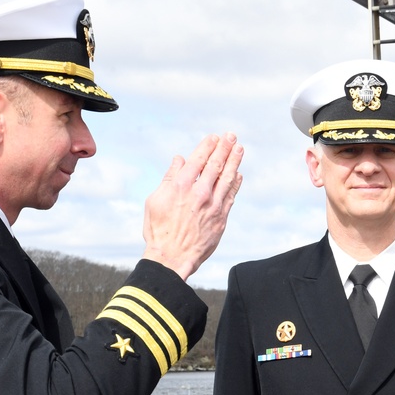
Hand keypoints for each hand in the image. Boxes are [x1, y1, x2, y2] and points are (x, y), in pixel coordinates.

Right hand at [142, 132, 243, 279]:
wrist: (171, 258)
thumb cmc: (159, 231)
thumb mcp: (155, 201)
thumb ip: (168, 178)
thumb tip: (179, 160)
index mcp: (181, 186)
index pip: (199, 159)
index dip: (208, 146)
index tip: (214, 138)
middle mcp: (200, 193)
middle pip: (216, 165)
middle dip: (225, 148)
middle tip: (231, 137)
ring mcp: (213, 206)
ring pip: (227, 178)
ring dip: (234, 161)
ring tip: (239, 149)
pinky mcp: (221, 219)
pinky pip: (231, 197)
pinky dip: (236, 184)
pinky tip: (239, 175)